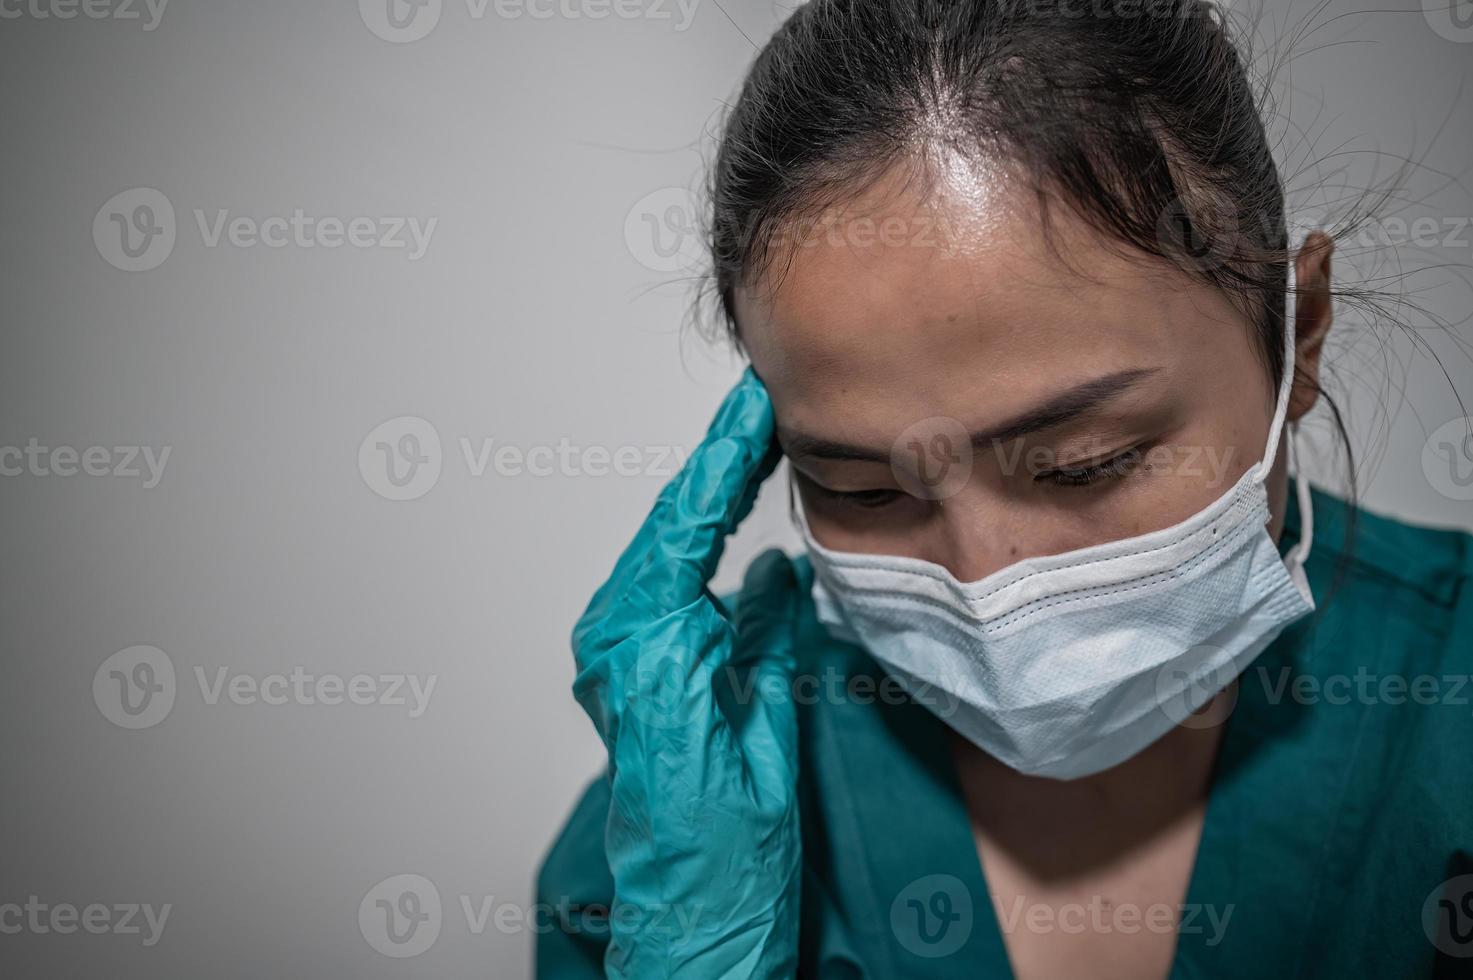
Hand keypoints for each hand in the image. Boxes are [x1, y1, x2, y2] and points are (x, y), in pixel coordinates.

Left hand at [571, 367, 801, 978]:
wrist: (687, 913)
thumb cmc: (723, 848)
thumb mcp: (768, 732)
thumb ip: (770, 640)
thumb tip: (780, 571)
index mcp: (650, 648)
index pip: (689, 522)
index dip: (726, 455)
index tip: (753, 401)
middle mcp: (617, 641)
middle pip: (670, 524)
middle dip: (717, 462)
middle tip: (760, 403)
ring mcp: (614, 654)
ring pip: (663, 548)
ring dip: (706, 497)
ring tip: (752, 442)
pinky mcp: (625, 669)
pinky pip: (661, 583)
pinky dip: (696, 542)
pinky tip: (728, 517)